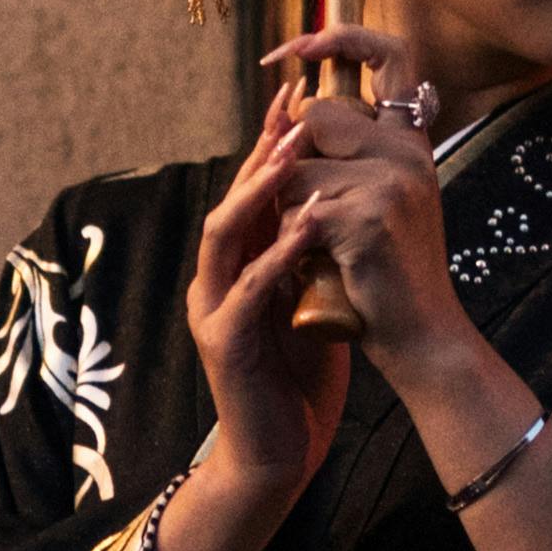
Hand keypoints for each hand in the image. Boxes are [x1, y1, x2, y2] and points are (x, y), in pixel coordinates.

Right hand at [181, 88, 362, 506]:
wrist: (279, 455)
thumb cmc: (298, 379)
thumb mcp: (308, 302)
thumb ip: (309, 256)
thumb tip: (337, 201)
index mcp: (237, 267)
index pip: (251, 193)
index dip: (271, 142)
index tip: (301, 95)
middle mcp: (216, 279)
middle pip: (232, 198)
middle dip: (263, 149)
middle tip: (294, 103)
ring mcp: (213, 309)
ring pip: (225, 233)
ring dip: (258, 191)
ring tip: (293, 153)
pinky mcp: (224, 344)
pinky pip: (246, 289)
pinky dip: (274, 256)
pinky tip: (305, 228)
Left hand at [257, 27, 472, 366]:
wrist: (422, 334)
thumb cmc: (387, 274)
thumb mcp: (377, 200)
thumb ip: (349, 152)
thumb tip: (290, 107)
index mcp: (411, 140)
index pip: (388, 53)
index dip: (339, 37)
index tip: (295, 48)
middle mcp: (408, 150)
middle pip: (314, 116)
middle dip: (292, 166)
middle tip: (314, 216)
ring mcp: (392, 180)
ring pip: (294, 168)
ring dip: (288, 211)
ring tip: (322, 248)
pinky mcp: (369, 215)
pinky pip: (295, 206)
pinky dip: (293, 238)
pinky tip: (322, 265)